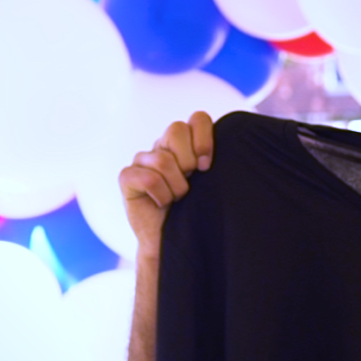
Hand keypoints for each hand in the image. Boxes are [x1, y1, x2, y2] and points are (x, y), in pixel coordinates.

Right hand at [118, 112, 215, 254]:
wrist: (171, 242)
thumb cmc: (194, 212)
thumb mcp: (210, 183)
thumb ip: (213, 160)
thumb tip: (233, 143)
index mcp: (184, 143)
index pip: (197, 118)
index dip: (205, 139)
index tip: (207, 166)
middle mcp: (162, 146)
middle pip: (176, 129)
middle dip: (188, 160)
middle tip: (190, 183)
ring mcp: (142, 159)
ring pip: (163, 159)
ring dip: (176, 186)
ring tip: (177, 198)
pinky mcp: (126, 176)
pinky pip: (148, 178)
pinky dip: (161, 195)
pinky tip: (161, 203)